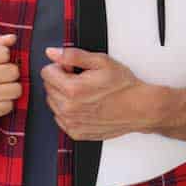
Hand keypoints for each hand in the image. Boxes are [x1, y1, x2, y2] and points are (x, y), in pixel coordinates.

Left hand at [41, 48, 166, 140]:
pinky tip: (86, 105)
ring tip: (86, 93)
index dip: (62, 66)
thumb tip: (53, 53)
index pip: (47, 73)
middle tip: (83, 79)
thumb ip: (73, 55)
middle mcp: (68, 109)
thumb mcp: (101, 61)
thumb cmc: (123, 86)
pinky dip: (69, 110)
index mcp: (72, 90)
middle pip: (48, 88)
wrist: (138, 108)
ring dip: (64, 96)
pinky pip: (61, 118)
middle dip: (61, 80)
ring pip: (53, 103)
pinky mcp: (76, 132)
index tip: (74, 68)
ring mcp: (71, 123)